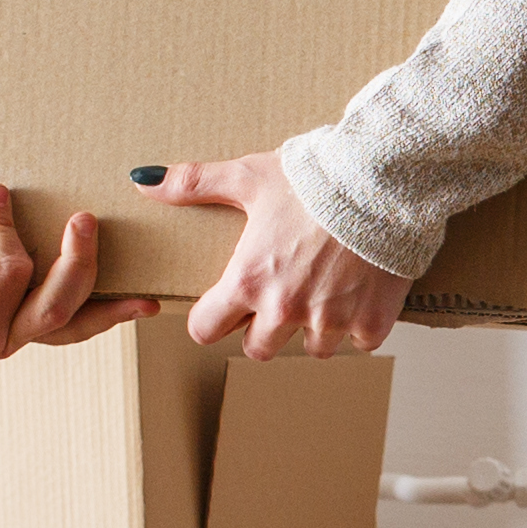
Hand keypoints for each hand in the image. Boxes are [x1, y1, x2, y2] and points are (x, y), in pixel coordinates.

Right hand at [0, 196, 145, 381]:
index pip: (2, 278)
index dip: (3, 235)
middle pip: (53, 304)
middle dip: (75, 261)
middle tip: (84, 218)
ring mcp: (13, 333)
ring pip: (71, 320)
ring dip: (108, 299)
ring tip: (146, 290)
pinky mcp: (18, 321)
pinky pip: (71, 323)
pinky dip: (105, 314)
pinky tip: (138, 302)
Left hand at [146, 150, 411, 358]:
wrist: (382, 181)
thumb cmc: (314, 178)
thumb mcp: (248, 177)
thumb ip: (194, 183)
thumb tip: (144, 179)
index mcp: (248, 282)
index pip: (205, 331)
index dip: (210, 318)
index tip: (223, 305)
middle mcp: (285, 311)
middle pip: (258, 350)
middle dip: (263, 329)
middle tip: (278, 296)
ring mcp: (330, 321)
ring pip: (313, 349)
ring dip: (314, 329)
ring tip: (322, 292)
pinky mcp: (372, 321)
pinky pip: (360, 342)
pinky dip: (360, 324)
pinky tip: (360, 293)